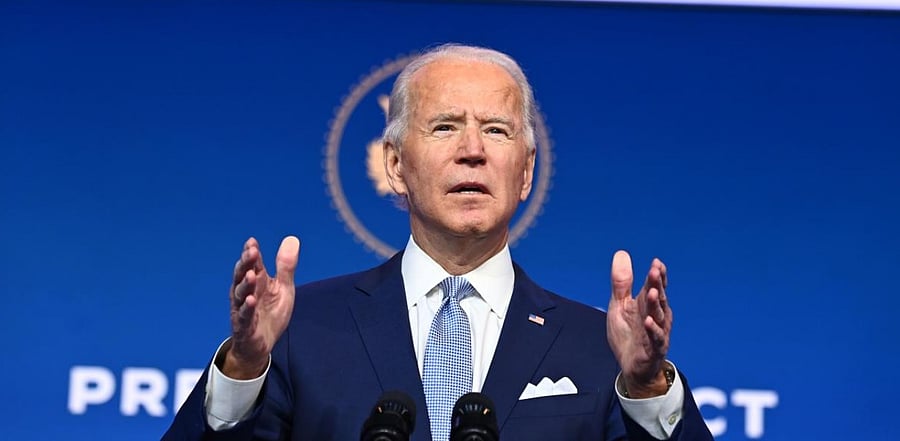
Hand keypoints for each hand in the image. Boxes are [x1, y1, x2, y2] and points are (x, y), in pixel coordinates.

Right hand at [222, 236, 300, 378]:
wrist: (262, 344)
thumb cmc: (270, 313)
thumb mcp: (283, 288)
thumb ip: (286, 266)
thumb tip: (292, 239)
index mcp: (257, 281)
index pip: (253, 263)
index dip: (251, 252)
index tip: (252, 242)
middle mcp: (246, 292)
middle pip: (242, 274)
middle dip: (246, 263)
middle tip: (251, 252)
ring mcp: (243, 308)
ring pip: (240, 294)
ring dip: (245, 284)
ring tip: (251, 275)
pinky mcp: (244, 325)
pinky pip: (244, 316)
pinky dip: (247, 308)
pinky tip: (251, 300)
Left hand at [606, 250, 671, 397]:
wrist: (632, 367)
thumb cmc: (628, 334)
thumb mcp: (619, 305)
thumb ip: (621, 283)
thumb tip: (621, 253)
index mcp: (647, 304)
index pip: (654, 286)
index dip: (656, 275)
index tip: (656, 262)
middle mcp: (656, 316)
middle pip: (658, 298)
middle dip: (657, 284)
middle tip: (655, 270)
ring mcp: (656, 332)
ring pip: (659, 316)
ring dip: (656, 304)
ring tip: (654, 292)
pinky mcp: (653, 349)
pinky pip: (655, 338)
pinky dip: (653, 330)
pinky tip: (648, 322)